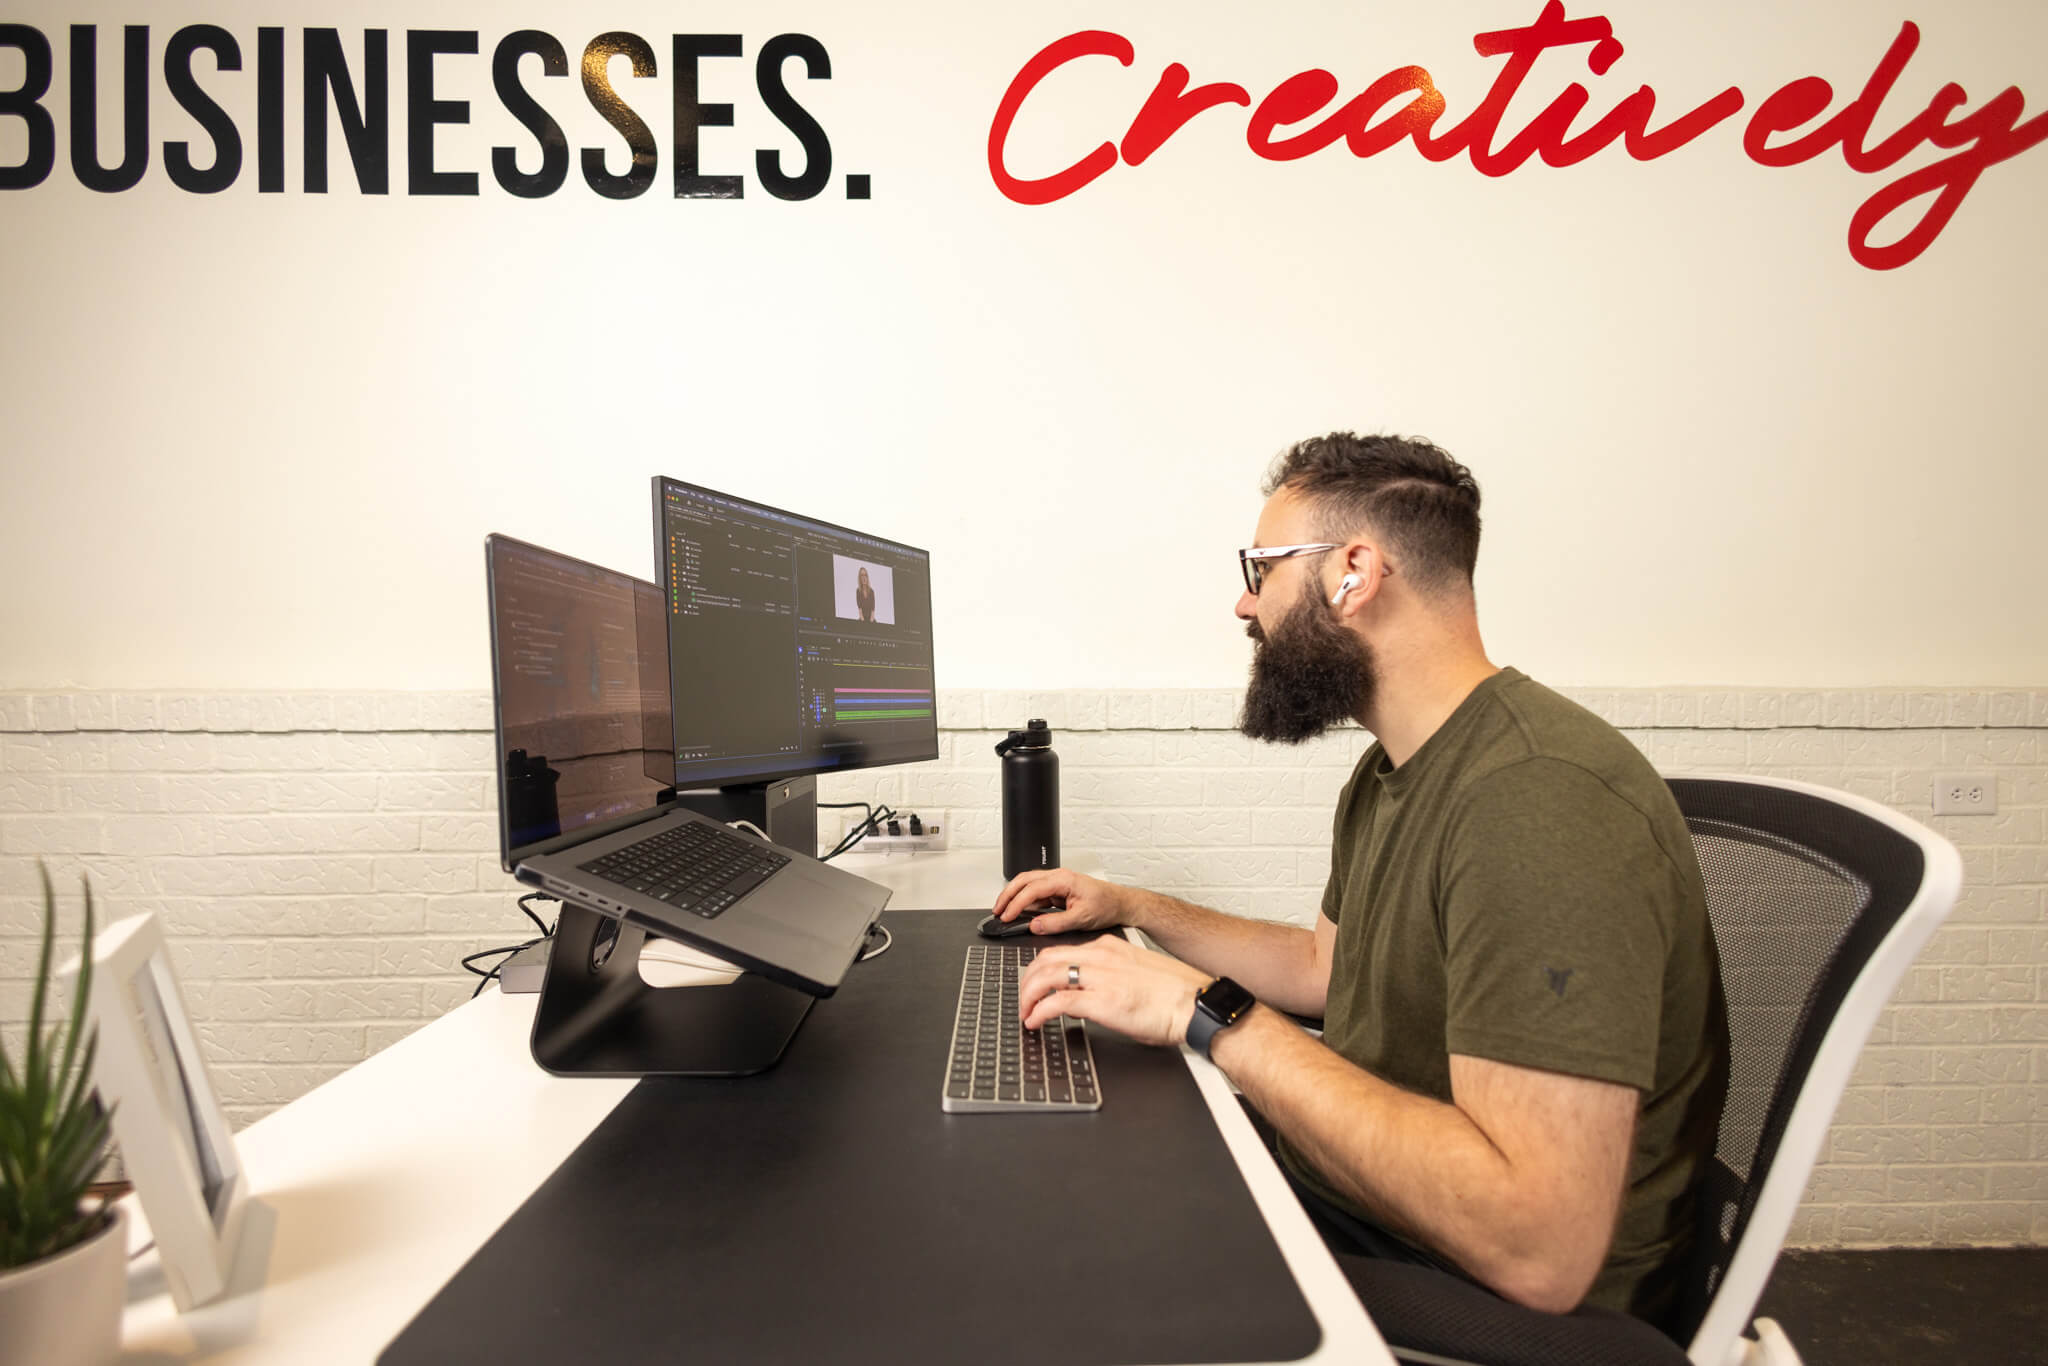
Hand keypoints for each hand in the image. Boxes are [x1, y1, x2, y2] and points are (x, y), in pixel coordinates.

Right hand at [990, 867, 1130, 934]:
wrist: (1121, 904)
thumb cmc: (1107, 906)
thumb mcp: (1082, 918)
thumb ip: (1056, 923)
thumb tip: (1035, 926)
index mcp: (1063, 880)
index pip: (1032, 889)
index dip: (1016, 903)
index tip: (1006, 916)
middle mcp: (1058, 877)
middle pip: (1024, 880)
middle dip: (1007, 894)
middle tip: (997, 910)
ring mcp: (1057, 883)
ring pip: (1028, 884)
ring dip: (1014, 896)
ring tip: (1003, 911)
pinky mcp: (1058, 891)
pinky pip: (1036, 894)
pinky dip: (1024, 902)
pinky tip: (1018, 912)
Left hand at [1016, 934, 1210, 1046]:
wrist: (1196, 1004)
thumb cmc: (1176, 995)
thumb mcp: (1137, 975)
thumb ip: (1109, 980)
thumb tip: (1085, 998)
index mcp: (1110, 948)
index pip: (1062, 952)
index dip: (1041, 970)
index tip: (1036, 983)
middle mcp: (1101, 958)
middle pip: (1046, 960)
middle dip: (1028, 981)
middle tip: (1024, 999)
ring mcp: (1099, 978)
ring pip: (1045, 977)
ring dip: (1028, 996)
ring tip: (1025, 1012)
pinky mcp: (1100, 1001)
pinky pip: (1056, 1003)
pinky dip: (1039, 1012)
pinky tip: (1035, 1022)